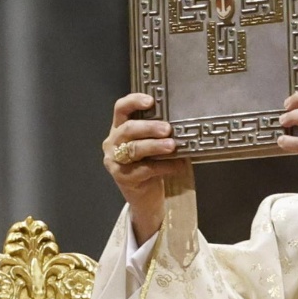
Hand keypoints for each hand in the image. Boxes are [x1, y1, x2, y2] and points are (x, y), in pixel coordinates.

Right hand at [102, 93, 181, 243]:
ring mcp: (114, 160)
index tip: (151, 101)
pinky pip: (144, 169)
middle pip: (128, 129)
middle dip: (149, 127)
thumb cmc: (151, 164)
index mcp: (119, 128)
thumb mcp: (152, 146)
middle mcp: (113, 142)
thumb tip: (184, 124)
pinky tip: (178, 165)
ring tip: (172, 146)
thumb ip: (159, 134)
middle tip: (167, 129)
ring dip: (155, 146)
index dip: (133, 102)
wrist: (145, 197)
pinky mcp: (121, 177)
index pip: (121, 109)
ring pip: (133, 149)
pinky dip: (163, 166)